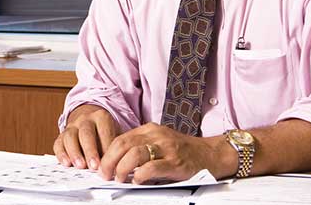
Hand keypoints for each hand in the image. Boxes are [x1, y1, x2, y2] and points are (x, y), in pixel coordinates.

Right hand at [53, 104, 118, 170]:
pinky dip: (61, 154)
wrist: (89, 121)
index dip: (106, 147)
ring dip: (75, 153)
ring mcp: (71, 126)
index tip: (108, 162)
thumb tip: (116, 166)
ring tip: (80, 166)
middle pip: (86, 133)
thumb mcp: (114, 134)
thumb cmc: (105, 133)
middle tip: (94, 167)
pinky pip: (59, 143)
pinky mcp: (61, 136)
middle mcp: (85, 119)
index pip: (103, 131)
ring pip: (70, 137)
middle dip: (90, 151)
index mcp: (101, 117)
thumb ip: (114, 147)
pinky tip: (66, 163)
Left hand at [98, 122, 236, 183]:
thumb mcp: (159, 142)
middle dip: (109, 161)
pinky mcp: (175, 162)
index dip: (107, 153)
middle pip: (124, 144)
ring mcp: (166, 148)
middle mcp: (157, 135)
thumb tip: (115, 162)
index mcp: (150, 129)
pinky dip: (140, 174)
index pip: (121, 138)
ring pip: (135, 153)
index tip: (101, 166)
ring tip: (119, 178)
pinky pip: (152, 167)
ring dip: (122, 168)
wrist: (209, 154)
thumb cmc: (182, 151)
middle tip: (104, 174)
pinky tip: (137, 180)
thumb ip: (140, 147)